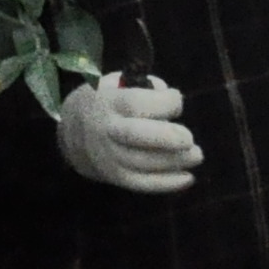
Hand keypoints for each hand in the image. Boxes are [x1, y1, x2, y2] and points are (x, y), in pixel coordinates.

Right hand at [57, 76, 200, 193]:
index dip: (164, 102)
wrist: (72, 131)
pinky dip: (166, 184)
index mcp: (109, 102)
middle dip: (167, 138)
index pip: (136, 103)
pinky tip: (188, 178)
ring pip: (143, 163)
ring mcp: (109, 155)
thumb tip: (168, 96)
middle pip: (136, 135)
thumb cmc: (107, 103)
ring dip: (174, 161)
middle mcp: (107, 130)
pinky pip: (142, 183)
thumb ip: (143, 87)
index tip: (176, 100)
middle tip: (189, 139)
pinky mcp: (115, 176)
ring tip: (196, 155)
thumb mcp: (116, 84)